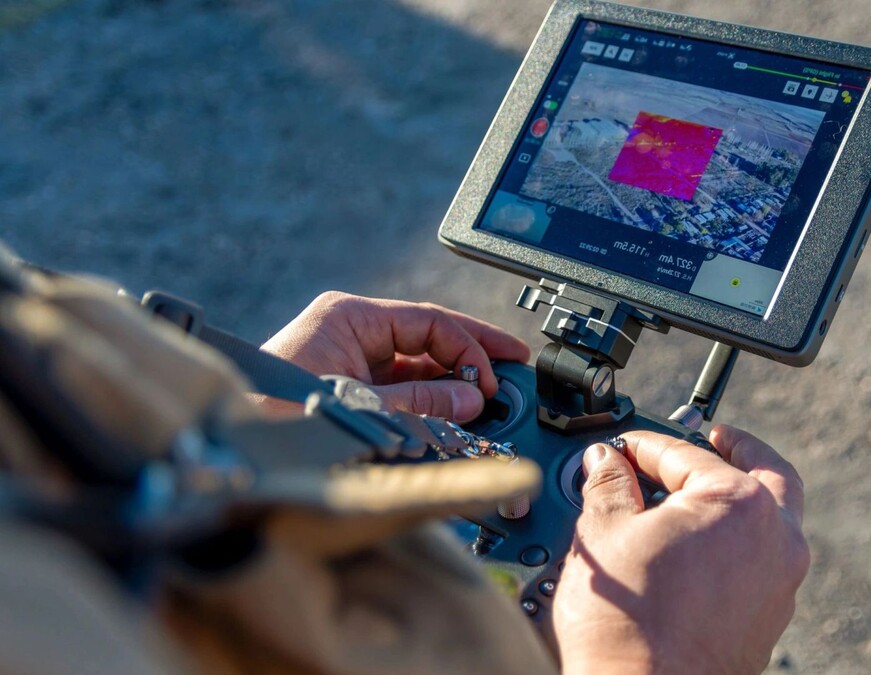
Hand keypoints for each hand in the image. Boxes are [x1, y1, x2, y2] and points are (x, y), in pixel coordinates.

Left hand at [260, 291, 529, 420]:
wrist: (229, 449)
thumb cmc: (276, 414)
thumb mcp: (363, 405)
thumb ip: (422, 399)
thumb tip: (472, 396)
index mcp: (350, 316)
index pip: (429, 321)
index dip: (470, 346)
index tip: (495, 374)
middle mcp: (350, 331)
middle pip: (427, 338)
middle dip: (469, 357)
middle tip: (511, 369)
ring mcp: (346, 358)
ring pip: (415, 364)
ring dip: (451, 382)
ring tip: (487, 399)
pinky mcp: (344, 385)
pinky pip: (398, 386)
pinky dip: (427, 399)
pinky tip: (453, 412)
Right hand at [553, 425, 808, 674]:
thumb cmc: (628, 624)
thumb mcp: (603, 533)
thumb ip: (608, 485)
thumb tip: (606, 463)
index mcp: (741, 503)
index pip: (686, 454)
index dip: (644, 446)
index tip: (622, 449)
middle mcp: (776, 540)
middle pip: (766, 474)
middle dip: (735, 451)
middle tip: (711, 439)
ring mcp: (779, 584)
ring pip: (772, 520)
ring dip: (740, 497)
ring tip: (697, 495)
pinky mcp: (768, 621)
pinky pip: (761, 563)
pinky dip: (736, 543)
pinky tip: (697, 549)